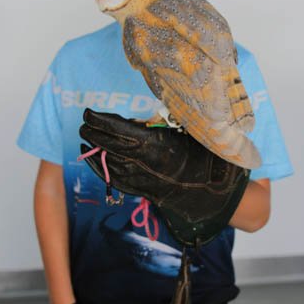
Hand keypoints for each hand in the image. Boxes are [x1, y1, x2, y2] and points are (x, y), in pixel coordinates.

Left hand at [79, 110, 249, 246]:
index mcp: (160, 147)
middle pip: (113, 148)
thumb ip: (172, 121)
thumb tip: (151, 109)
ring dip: (96, 151)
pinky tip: (93, 161)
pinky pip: (118, 181)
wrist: (220, 195)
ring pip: (113, 164)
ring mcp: (146, 181)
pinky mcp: (146, 192)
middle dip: (95, 135)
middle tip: (83, 123)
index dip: (103, 122)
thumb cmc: (211, 158)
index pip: (122, 132)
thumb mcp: (196, 132)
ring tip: (84, 138)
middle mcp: (148, 165)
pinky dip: (102, 170)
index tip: (88, 113)